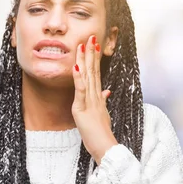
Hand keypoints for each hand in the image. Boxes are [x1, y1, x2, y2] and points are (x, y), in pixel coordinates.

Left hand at [72, 35, 117, 164]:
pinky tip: (76, 66)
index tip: (93, 45)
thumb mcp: (102, 115)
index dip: (94, 58)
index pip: (96, 74)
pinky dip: (78, 78)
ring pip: (88, 76)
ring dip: (85, 59)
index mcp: (98, 97)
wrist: (106, 147)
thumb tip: (106, 91)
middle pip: (93, 71)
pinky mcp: (83, 109)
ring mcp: (90, 101)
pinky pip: (81, 91)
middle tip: (90, 36)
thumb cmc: (102, 134)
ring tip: (83, 44)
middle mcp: (96, 96)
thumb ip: (103, 102)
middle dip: (91, 53)